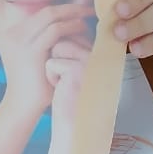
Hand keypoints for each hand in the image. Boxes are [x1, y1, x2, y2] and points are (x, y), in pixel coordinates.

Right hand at [0, 2, 95, 109]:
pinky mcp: (31, 50)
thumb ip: (41, 38)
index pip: (39, 11)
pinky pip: (55, 30)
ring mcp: (19, 40)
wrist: (22, 106)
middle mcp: (12, 32)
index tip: (78, 8)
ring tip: (87, 18)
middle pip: (45, 10)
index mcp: (11, 31)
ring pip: (50, 16)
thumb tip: (64, 22)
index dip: (61, 7)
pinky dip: (71, 27)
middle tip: (88, 8)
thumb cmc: (34, 83)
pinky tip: (82, 30)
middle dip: (69, 7)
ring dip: (72, 15)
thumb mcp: (33, 55)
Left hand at [45, 33, 92, 153]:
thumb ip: (76, 50)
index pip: (76, 34)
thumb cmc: (71, 99)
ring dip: (53, 66)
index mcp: (102, 53)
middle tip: (67, 81)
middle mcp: (100, 55)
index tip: (70, 72)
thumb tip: (61, 26)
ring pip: (57, 47)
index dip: (65, 51)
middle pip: (65, 38)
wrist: (74, 127)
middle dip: (58, 58)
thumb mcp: (77, 71)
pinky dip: (51, 76)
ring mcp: (89, 60)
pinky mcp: (76, 69)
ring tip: (65, 85)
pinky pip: (51, 61)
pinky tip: (62, 91)